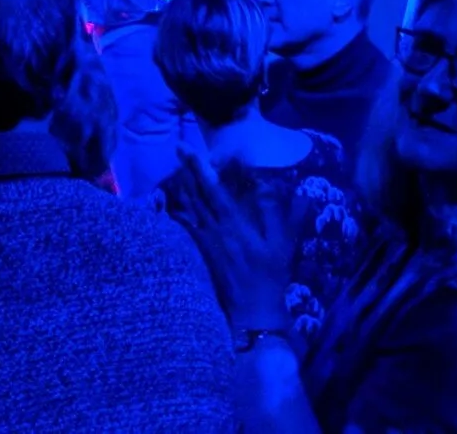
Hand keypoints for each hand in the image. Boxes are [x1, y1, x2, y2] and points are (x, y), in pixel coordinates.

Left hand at [164, 147, 293, 329]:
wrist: (253, 309)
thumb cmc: (270, 275)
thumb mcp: (283, 244)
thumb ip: (282, 214)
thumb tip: (282, 185)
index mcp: (234, 223)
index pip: (213, 189)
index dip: (201, 168)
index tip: (191, 148)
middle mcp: (214, 229)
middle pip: (196, 193)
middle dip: (187, 169)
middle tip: (178, 148)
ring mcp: (206, 241)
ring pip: (189, 207)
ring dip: (182, 185)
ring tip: (176, 166)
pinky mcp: (202, 252)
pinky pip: (187, 226)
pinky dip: (179, 211)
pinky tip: (174, 202)